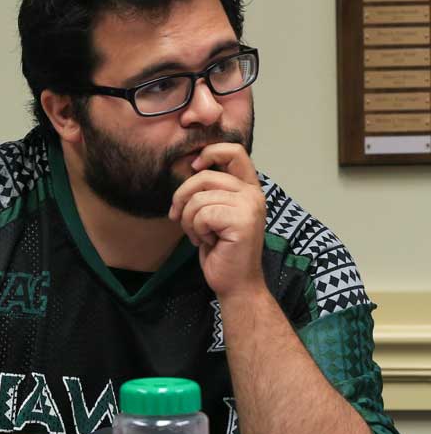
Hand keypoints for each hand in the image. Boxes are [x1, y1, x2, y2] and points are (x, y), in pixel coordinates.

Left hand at [169, 143, 267, 299]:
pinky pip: (202, 215)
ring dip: (189, 221)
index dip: (209, 152)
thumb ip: (208, 191)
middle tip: (180, 218)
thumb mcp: (213, 214)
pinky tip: (209, 242)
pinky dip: (196, 230)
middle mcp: (253, 193)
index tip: (193, 166)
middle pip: (204, 176)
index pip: (233, 151)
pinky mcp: (243, 220)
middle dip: (182, 198)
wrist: (234, 282)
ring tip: (201, 235)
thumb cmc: (221, 250)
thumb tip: (188, 166)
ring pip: (199, 198)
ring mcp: (250, 206)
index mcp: (248, 188)